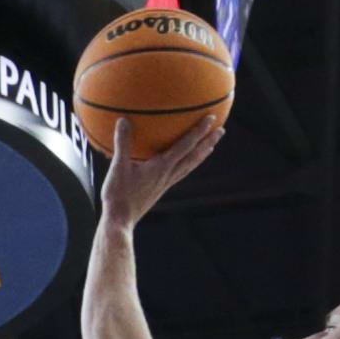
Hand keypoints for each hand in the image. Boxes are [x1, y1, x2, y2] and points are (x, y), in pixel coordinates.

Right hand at [98, 117, 222, 231]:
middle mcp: (168, 174)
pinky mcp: (161, 189)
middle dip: (208, 142)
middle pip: (194, 156)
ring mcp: (166, 183)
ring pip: (190, 166)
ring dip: (202, 154)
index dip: (199, 131)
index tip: (211, 118)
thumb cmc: (118, 194)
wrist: (120, 220)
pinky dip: (189, 165)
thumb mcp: (118, 166)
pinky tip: (186, 164)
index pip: (185, 145)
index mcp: (161, 167)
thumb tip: (123, 120)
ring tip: (211, 146)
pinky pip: (181, 173)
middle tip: (221, 130)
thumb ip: (123, 142)